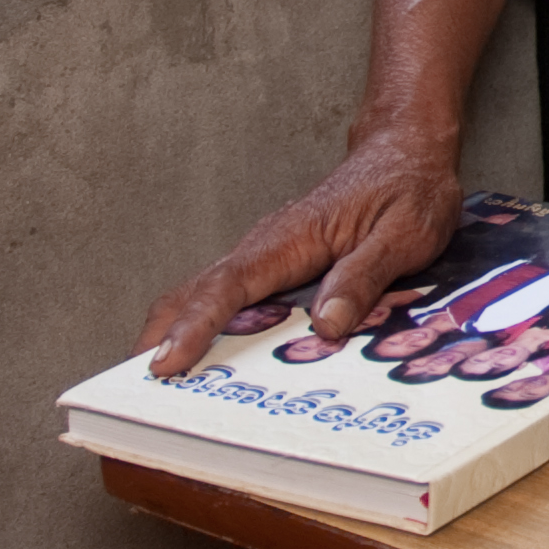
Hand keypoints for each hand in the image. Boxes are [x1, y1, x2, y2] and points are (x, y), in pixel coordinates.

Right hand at [139, 128, 464, 377]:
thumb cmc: (407, 189)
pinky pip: (234, 300)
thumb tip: (325, 327)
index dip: (193, 328)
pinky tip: (216, 365)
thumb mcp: (404, 234)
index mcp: (291, 238)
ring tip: (167, 394)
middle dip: (162, 339)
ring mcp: (267, 256)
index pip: (228, 286)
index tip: (164, 364)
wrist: (405, 151)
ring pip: (208, 297)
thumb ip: (363, 277)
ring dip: (181, 337)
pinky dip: (210, 329)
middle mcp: (267, 246)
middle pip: (196, 293)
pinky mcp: (277, 266)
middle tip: (141, 396)